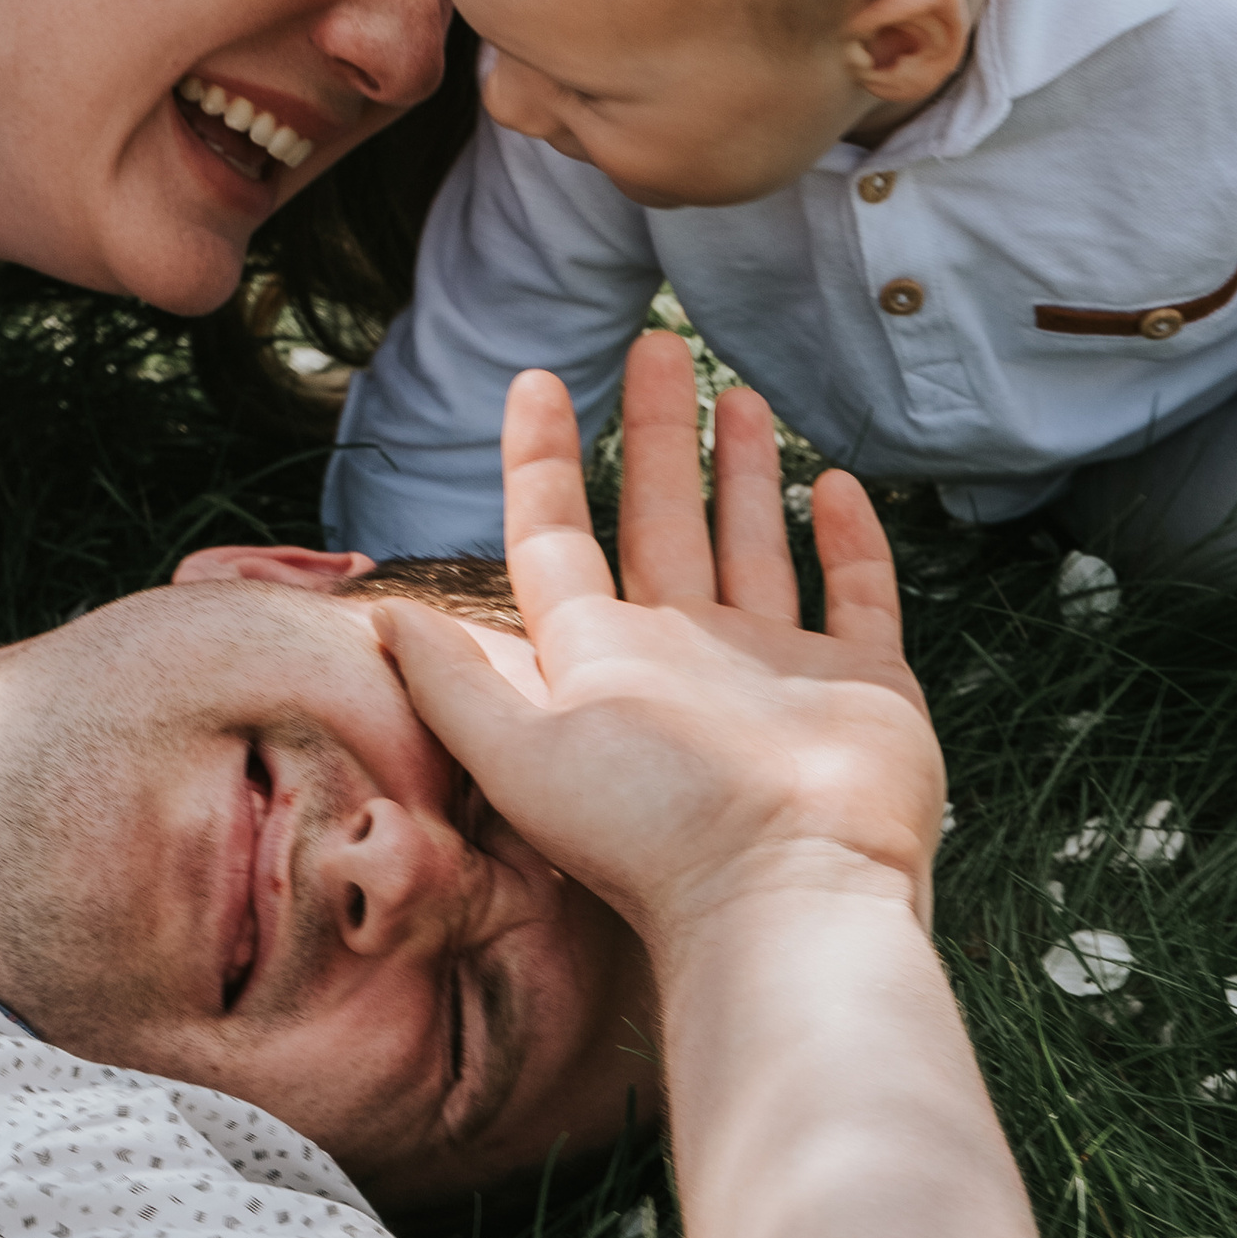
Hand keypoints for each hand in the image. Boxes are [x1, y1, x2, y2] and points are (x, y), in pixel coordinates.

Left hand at [371, 332, 942, 937]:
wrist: (785, 889)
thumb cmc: (652, 825)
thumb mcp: (523, 751)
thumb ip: (452, 683)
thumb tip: (374, 614)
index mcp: (603, 662)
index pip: (558, 540)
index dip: (541, 461)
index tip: (537, 380)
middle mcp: (687, 657)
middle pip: (660, 520)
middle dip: (654, 434)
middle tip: (656, 347)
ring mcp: (777, 670)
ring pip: (753, 544)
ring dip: (741, 470)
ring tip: (736, 391)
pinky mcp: (862, 685)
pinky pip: (855, 594)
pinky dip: (848, 541)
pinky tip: (832, 483)